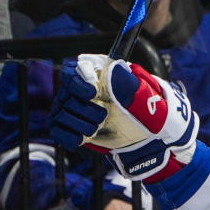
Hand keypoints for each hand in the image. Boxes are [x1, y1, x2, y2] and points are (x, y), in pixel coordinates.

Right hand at [49, 54, 198, 182]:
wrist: (152, 140)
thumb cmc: (151, 114)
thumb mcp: (147, 100)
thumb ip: (129, 86)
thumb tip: (112, 73)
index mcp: (100, 73)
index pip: (73, 69)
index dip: (79, 81)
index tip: (93, 92)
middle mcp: (83, 88)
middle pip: (65, 94)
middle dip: (84, 108)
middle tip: (103, 115)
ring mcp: (75, 108)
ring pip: (60, 113)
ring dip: (82, 124)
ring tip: (100, 125)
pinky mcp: (72, 127)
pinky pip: (58, 131)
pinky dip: (71, 137)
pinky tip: (88, 137)